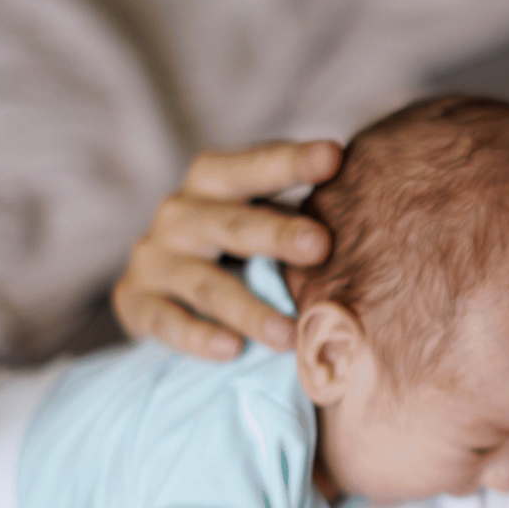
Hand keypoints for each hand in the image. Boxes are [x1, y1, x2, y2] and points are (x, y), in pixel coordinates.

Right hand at [113, 140, 340, 360]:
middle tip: (321, 245)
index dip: (291, 161)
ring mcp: (154, 258)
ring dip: (249, 309)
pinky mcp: (134, 301)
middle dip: (277, 234)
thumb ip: (298, 217)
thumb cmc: (234, 245)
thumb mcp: (258, 218)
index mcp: (214, 181)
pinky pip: (166, 321)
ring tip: (290, 334)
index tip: (334, 156)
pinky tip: (231, 350)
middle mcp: (180, 213)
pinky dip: (198, 336)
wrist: (159, 285)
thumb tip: (373, 220)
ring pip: (206, 283)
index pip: (252, 167)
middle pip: (232, 223)